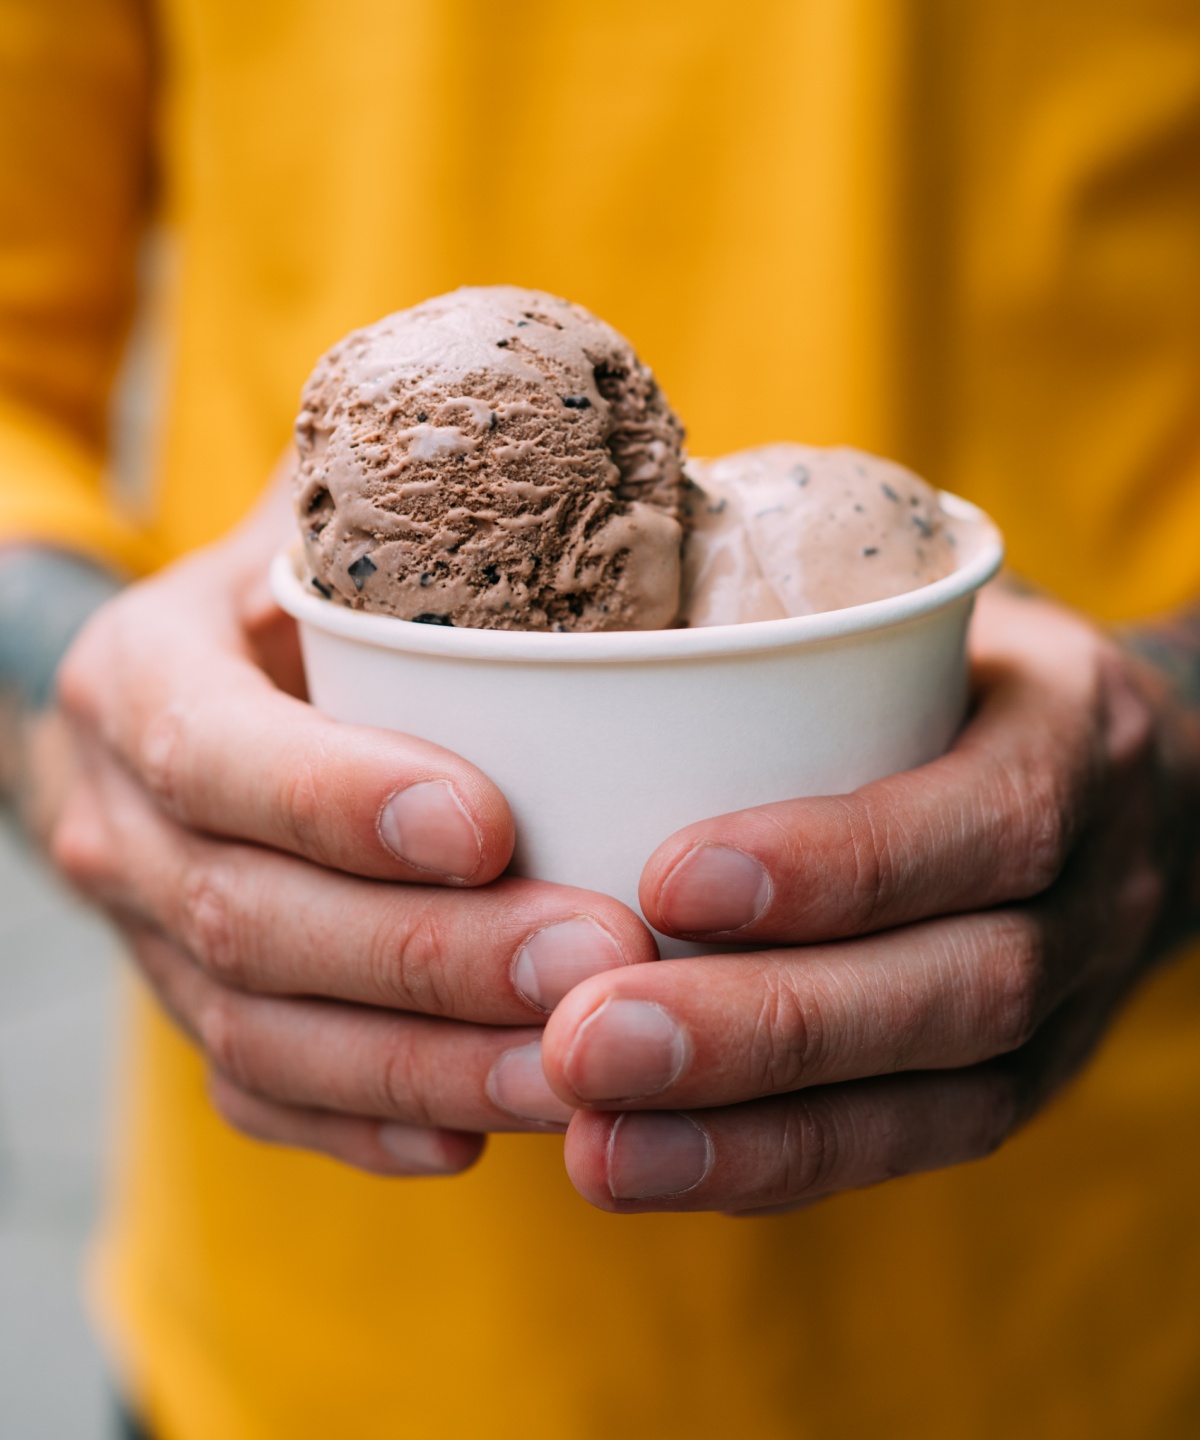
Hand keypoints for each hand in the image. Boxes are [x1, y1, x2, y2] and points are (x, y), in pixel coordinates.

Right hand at [39, 501, 655, 1175]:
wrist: (188, 706)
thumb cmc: (296, 598)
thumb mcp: (325, 520)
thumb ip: (415, 497)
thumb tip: (599, 452)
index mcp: (143, 675)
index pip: (215, 749)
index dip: (338, 797)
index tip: (491, 824)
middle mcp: (119, 817)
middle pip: (248, 915)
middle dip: (425, 952)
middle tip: (594, 955)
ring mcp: (146, 936)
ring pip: (263, 1031)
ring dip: (424, 1063)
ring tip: (575, 1069)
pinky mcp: (197, 1013)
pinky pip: (265, 1096)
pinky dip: (369, 1127)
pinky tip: (481, 1135)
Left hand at [540, 585, 1199, 1213]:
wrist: (1122, 778)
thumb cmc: (964, 668)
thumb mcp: (921, 604)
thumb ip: (799, 613)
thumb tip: (584, 599)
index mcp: (1074, 740)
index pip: (985, 817)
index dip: (838, 863)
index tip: (665, 880)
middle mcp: (1097, 887)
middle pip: (959, 988)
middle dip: (765, 1028)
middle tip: (583, 1041)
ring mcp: (1072, 1006)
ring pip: (936, 1100)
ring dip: (755, 1134)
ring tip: (596, 1146)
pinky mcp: (1014, 1082)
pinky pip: (911, 1146)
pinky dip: (776, 1166)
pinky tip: (648, 1166)